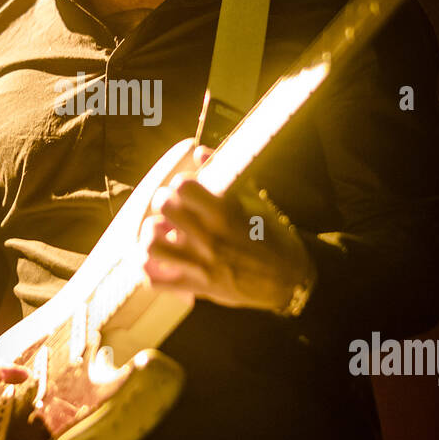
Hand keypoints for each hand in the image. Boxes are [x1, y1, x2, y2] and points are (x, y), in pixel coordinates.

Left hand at [138, 146, 313, 311]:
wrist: (289, 280)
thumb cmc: (272, 237)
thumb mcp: (256, 203)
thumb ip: (226, 176)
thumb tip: (199, 152)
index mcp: (227, 214)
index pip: (184, 187)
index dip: (181, 184)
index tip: (186, 189)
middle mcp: (212, 238)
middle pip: (164, 209)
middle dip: (163, 203)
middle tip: (171, 208)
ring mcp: (202, 265)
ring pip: (153, 246)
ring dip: (151, 236)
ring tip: (161, 232)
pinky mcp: (197, 287)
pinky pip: (156, 281)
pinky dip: (149, 270)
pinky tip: (157, 260)